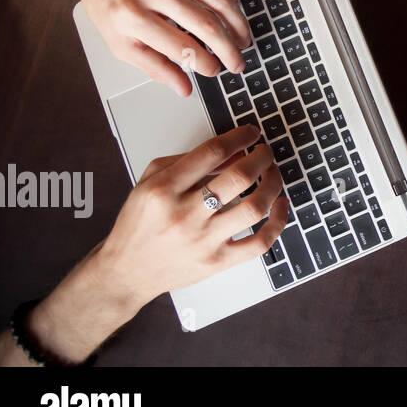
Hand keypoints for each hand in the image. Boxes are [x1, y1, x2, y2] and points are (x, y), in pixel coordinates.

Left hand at [46, 0, 250, 95]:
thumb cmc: (106, 0)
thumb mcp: (118, 40)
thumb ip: (152, 66)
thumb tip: (184, 88)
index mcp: (132, 17)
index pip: (181, 48)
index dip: (206, 64)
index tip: (215, 71)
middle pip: (206, 25)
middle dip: (229, 49)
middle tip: (237, 62)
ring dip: (237, 23)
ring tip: (242, 38)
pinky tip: (232, 9)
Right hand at [93, 125, 288, 306]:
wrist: (126, 272)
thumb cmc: (139, 224)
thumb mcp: (151, 181)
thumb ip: (189, 160)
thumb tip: (234, 150)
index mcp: (164, 190)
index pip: (212, 153)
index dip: (240, 137)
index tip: (252, 133)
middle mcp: (184, 215)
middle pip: (239, 177)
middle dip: (261, 157)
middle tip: (265, 151)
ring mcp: (203, 241)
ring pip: (255, 208)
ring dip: (273, 184)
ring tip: (272, 173)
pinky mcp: (217, 262)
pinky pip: (259, 243)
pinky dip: (279, 222)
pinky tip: (280, 204)